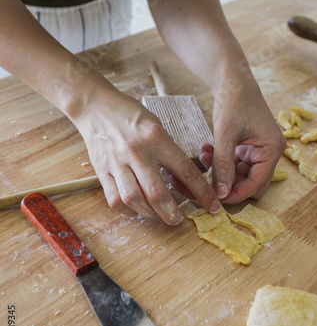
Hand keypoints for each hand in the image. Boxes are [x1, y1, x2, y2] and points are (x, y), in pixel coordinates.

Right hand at [73, 80, 221, 224]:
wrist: (96, 106)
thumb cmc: (131, 116)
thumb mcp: (157, 127)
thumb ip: (169, 153)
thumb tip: (185, 182)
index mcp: (156, 138)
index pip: (185, 170)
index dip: (202, 192)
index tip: (211, 205)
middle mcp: (137, 152)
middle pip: (157, 193)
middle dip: (172, 213)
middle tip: (179, 219)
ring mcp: (117, 163)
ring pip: (134, 199)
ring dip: (149, 213)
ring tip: (157, 214)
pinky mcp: (101, 171)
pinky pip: (114, 200)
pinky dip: (127, 210)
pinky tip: (136, 209)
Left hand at [199, 71, 285, 203]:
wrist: (232, 79)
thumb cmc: (233, 101)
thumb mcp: (225, 134)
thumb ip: (223, 165)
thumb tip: (220, 194)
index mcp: (271, 150)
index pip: (256, 184)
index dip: (236, 194)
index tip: (215, 198)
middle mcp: (269, 152)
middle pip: (250, 183)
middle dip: (228, 183)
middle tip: (207, 181)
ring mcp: (258, 150)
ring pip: (239, 174)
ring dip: (221, 171)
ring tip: (204, 158)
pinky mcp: (247, 147)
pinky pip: (234, 163)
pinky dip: (221, 161)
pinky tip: (206, 151)